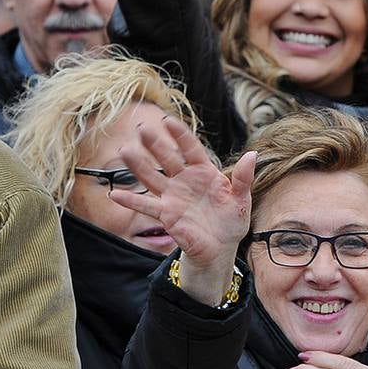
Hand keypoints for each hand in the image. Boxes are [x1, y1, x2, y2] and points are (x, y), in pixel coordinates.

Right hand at [111, 115, 255, 304]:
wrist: (221, 247)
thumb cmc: (231, 220)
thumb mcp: (241, 199)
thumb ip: (244, 178)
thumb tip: (253, 154)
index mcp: (204, 171)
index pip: (190, 148)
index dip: (179, 135)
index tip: (167, 121)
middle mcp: (184, 180)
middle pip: (167, 158)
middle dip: (155, 144)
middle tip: (141, 129)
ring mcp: (172, 196)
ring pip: (153, 177)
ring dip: (138, 166)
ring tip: (125, 152)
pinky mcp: (166, 214)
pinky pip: (146, 206)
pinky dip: (131, 201)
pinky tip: (115, 195)